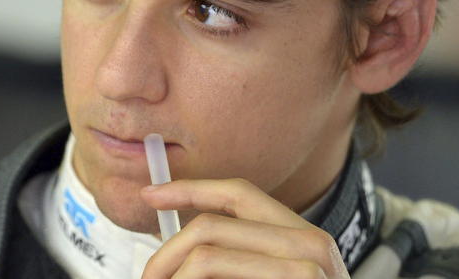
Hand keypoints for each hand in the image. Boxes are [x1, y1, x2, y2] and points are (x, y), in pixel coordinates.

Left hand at [139, 178, 348, 278]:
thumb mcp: (273, 273)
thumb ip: (238, 255)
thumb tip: (177, 245)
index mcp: (301, 234)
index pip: (237, 193)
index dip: (189, 189)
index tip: (150, 195)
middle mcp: (309, 244)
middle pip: (210, 226)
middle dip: (166, 251)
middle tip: (148, 277)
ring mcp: (305, 271)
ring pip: (206, 257)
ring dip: (173, 275)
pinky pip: (215, 276)